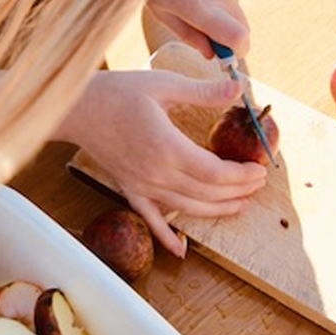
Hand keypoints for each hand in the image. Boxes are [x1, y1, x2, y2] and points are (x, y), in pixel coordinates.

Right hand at [57, 70, 267, 256]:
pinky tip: (181, 251)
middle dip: (238, 191)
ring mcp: (141, 185)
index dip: (242, 175)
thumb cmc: (117, 92)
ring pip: (187, 208)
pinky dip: (166, 237)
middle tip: (258, 184)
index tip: (260, 169)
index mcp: (167, 147)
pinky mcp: (129, 189)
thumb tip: (238, 89)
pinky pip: (151, 219)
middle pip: (207, 194)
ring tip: (240, 205)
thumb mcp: (163, 83)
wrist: (76, 108)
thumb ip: (202, 92)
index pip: (215, 173)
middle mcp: (156, 173)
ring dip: (217, 211)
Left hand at [146, 0, 248, 58]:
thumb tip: (211, 54)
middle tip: (210, 35)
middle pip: (243, 28)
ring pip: (234, 8)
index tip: (228, 57)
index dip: (238, 53)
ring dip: (220, 10)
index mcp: (199, 8)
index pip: (237, 38)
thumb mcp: (163, 12)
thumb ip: (190, 36)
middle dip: (232, 38)